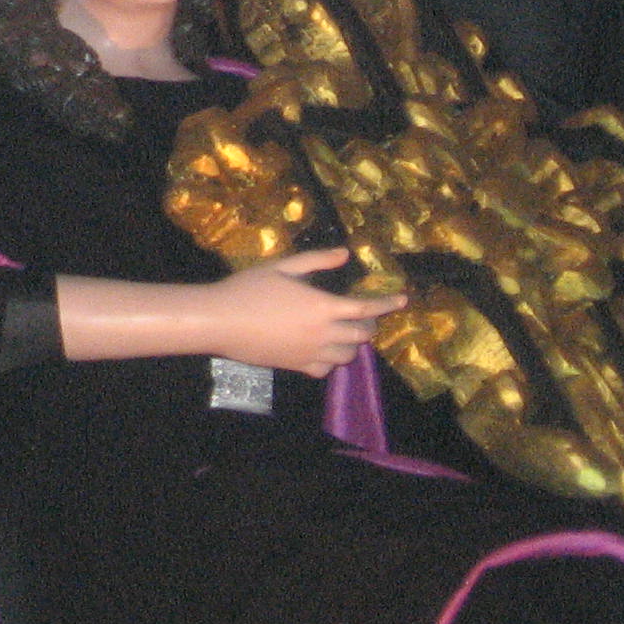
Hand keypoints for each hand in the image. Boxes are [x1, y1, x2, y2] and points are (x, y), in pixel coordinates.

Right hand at [203, 248, 405, 377]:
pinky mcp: (297, 366)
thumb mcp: (282, 266)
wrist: (220, 321)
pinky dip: (331, 360)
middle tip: (364, 314)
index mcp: (322, 306)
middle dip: (369, 323)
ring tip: (344, 331)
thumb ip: (317, 260)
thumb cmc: (248, 288)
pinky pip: (326, 369)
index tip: (403, 299)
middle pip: (361, 334)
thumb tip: (346, 254)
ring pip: (348, 355)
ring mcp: (311, 353)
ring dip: (353, 343)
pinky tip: (323, 350)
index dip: (387, 304)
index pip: (365, 307)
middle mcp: (323, 333)